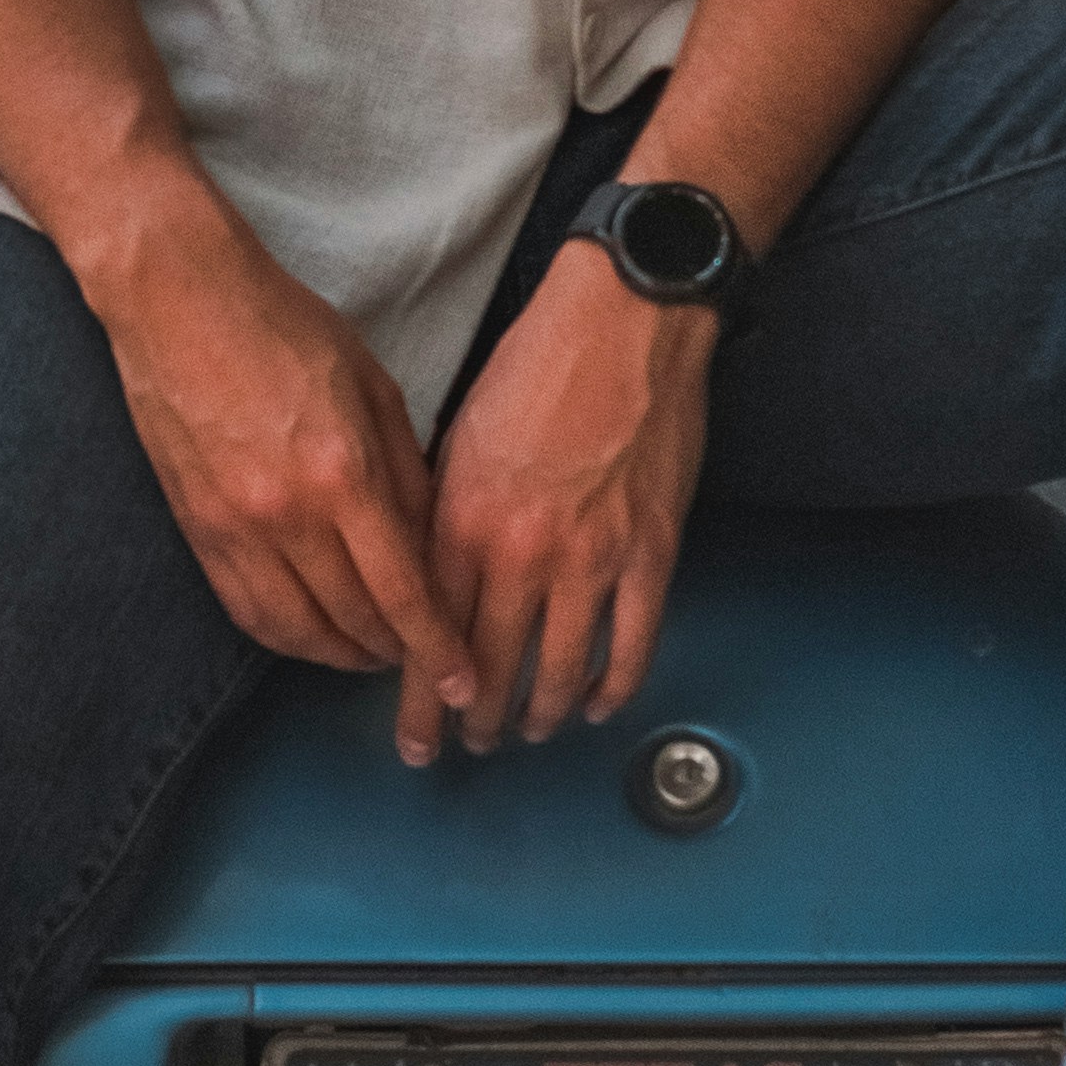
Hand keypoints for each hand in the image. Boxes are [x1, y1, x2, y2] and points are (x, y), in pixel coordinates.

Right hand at [86, 186, 479, 763]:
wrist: (178, 301)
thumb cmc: (284, 327)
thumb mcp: (374, 386)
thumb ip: (407, 470)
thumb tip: (432, 545)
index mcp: (343, 472)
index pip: (402, 592)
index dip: (436, 647)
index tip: (461, 684)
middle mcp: (287, 514)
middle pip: (355, 622)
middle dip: (397, 654)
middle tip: (426, 662)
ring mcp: (234, 527)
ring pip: (299, 631)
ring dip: (343, 655)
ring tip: (373, 653)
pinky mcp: (197, 529)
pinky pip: (248, 612)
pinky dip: (289, 637)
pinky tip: (315, 633)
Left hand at [427, 242, 712, 750]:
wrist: (624, 321)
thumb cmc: (538, 366)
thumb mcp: (460, 439)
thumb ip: (443, 519)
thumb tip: (430, 584)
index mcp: (463, 520)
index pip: (431, 636)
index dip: (421, 698)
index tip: (414, 734)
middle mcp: (522, 550)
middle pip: (491, 668)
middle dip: (475, 721)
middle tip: (468, 744)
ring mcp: (592, 557)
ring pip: (559, 670)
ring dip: (539, 713)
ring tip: (527, 730)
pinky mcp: (651, 553)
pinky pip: (632, 645)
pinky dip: (612, 686)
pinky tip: (595, 703)